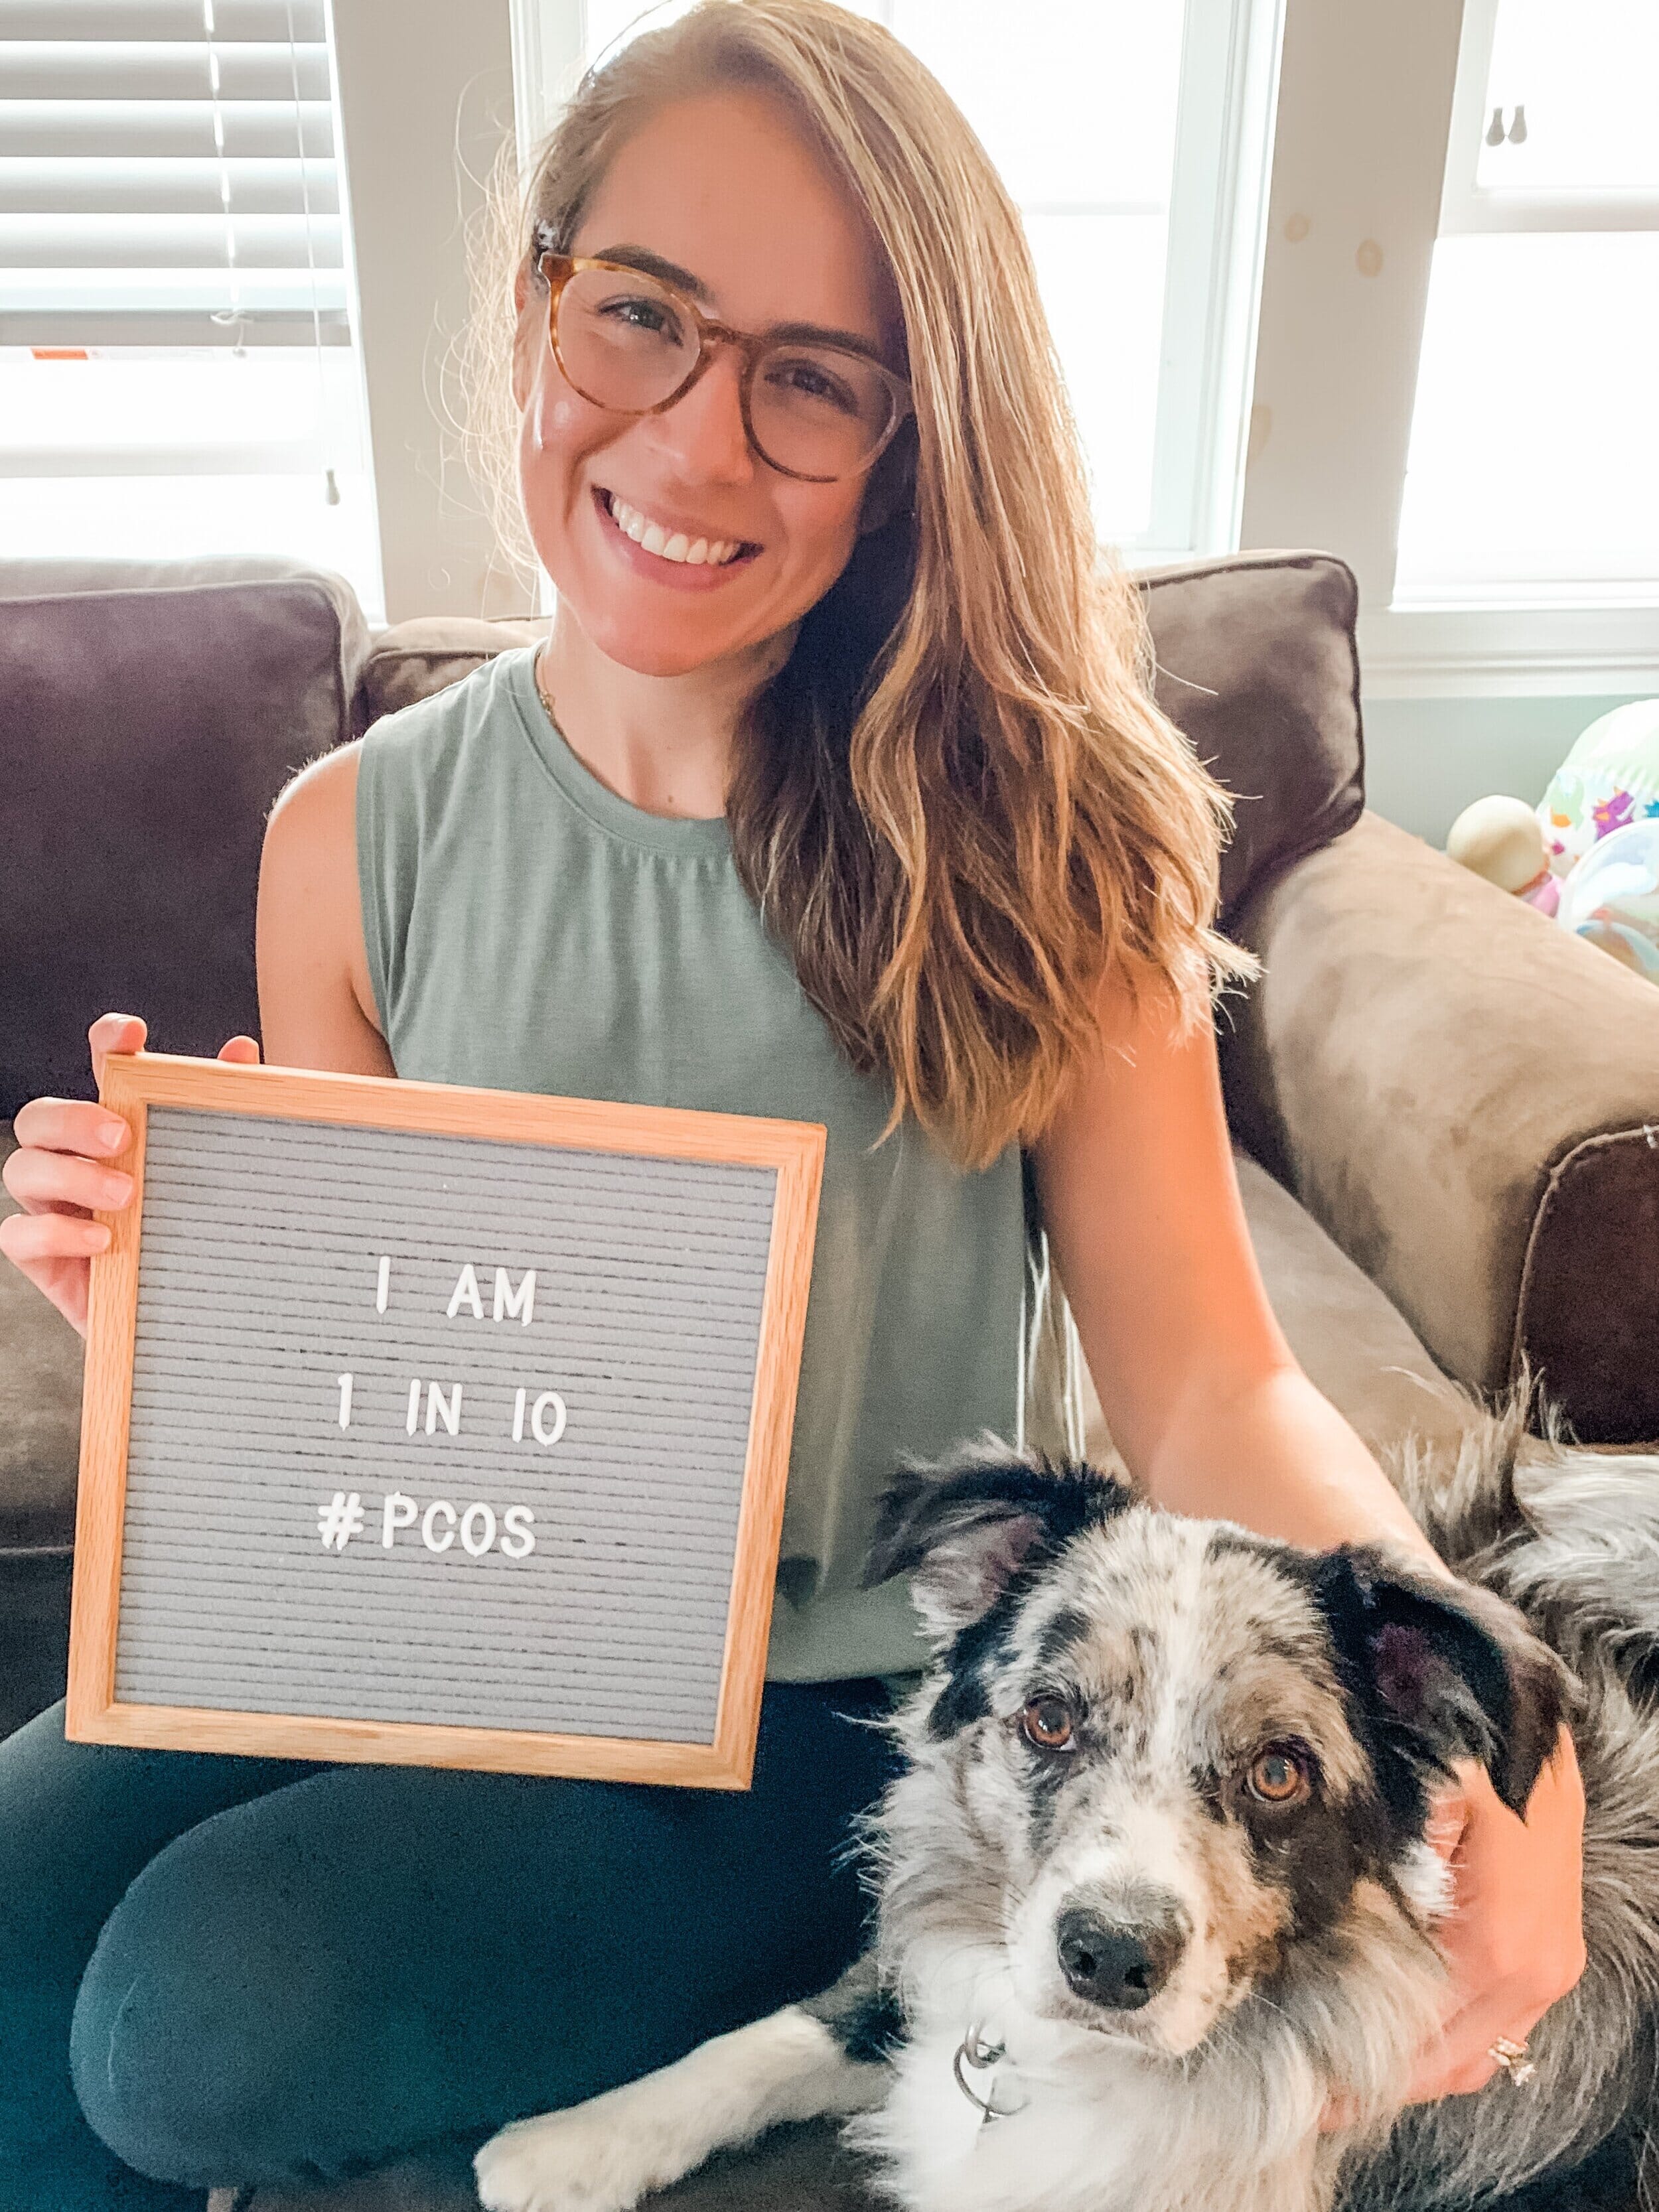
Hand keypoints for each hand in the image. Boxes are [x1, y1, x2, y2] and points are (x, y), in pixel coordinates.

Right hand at [0, 1012, 260, 1337]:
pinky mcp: (44, 1258)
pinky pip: (18, 1236)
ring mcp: (53, 1208)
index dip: (106, 1044)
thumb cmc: (197, 1235)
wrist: (191, 1318)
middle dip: (72, 1118)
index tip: (132, 1032)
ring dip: (70, 1175)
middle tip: (122, 1135)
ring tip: (126, 1194)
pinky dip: (57, 1234)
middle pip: (38, 1117)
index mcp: (117, 1129)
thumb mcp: (221, 1177)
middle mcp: (75, 1161)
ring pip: (22, 1170)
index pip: (100, 1071)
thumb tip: (241, 1053)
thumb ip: (225, 1116)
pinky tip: (103, 1241)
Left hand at [1320, 1723, 1585, 2125]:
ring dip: (1413, 2067)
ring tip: (1341, 2074)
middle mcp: (1533, 1973)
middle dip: (1379, 2083)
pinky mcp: (1551, 1957)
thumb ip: (1378, 1870)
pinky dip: (1449, 2039)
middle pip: (1447, 2065)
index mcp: (1496, 1949)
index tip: (1302, 2092)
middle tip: (1311, 2097)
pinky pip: (1498, 2027)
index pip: (1420, 2044)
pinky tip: (1397, 2032)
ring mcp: (1549, 1969)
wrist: (1533, 1729)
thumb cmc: (1465, 1759)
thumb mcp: (1416, 1811)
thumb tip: (1315, 1926)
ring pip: (1476, 2055)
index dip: (1357, 2070)